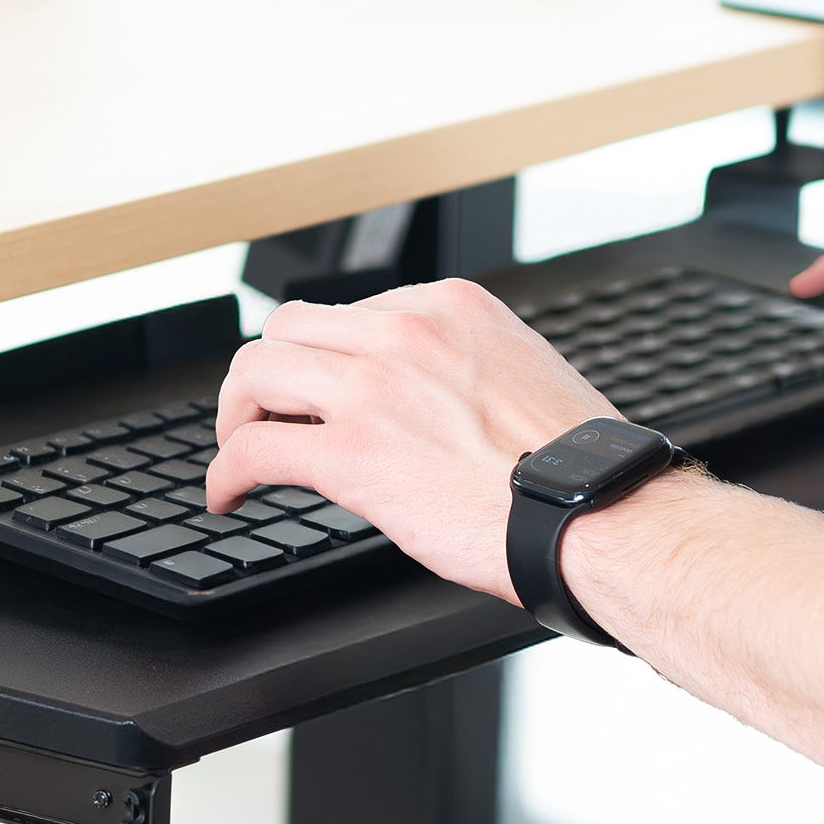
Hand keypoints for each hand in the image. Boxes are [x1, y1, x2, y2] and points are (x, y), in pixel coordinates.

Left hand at [205, 279, 611, 600]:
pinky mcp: (353, 453)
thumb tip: (415, 394)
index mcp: (445, 307)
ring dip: (235, 415)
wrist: (597, 516)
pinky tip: (229, 494)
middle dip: (265, 377)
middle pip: (285, 330)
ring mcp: (374, 388)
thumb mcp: (515, 371)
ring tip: (239, 450)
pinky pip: (254, 449)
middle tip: (262, 416)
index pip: (344, 313)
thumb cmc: (572, 465)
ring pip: (255, 375)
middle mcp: (404, 331)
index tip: (315, 394)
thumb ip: (455, 364)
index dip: (319, 359)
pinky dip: (226, 472)